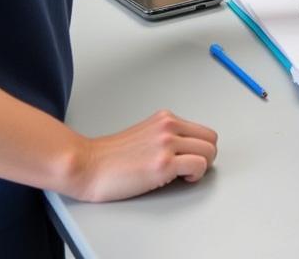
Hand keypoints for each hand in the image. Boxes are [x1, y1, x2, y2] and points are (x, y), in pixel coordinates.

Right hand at [69, 110, 218, 201]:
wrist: (88, 165)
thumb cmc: (111, 157)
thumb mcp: (145, 134)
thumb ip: (167, 135)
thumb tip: (187, 148)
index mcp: (165, 118)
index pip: (203, 130)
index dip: (201, 148)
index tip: (190, 159)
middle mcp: (169, 126)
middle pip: (210, 140)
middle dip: (206, 157)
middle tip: (191, 169)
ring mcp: (167, 144)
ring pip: (209, 152)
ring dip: (201, 167)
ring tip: (184, 175)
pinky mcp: (163, 164)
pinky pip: (199, 166)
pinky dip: (195, 175)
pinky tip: (180, 179)